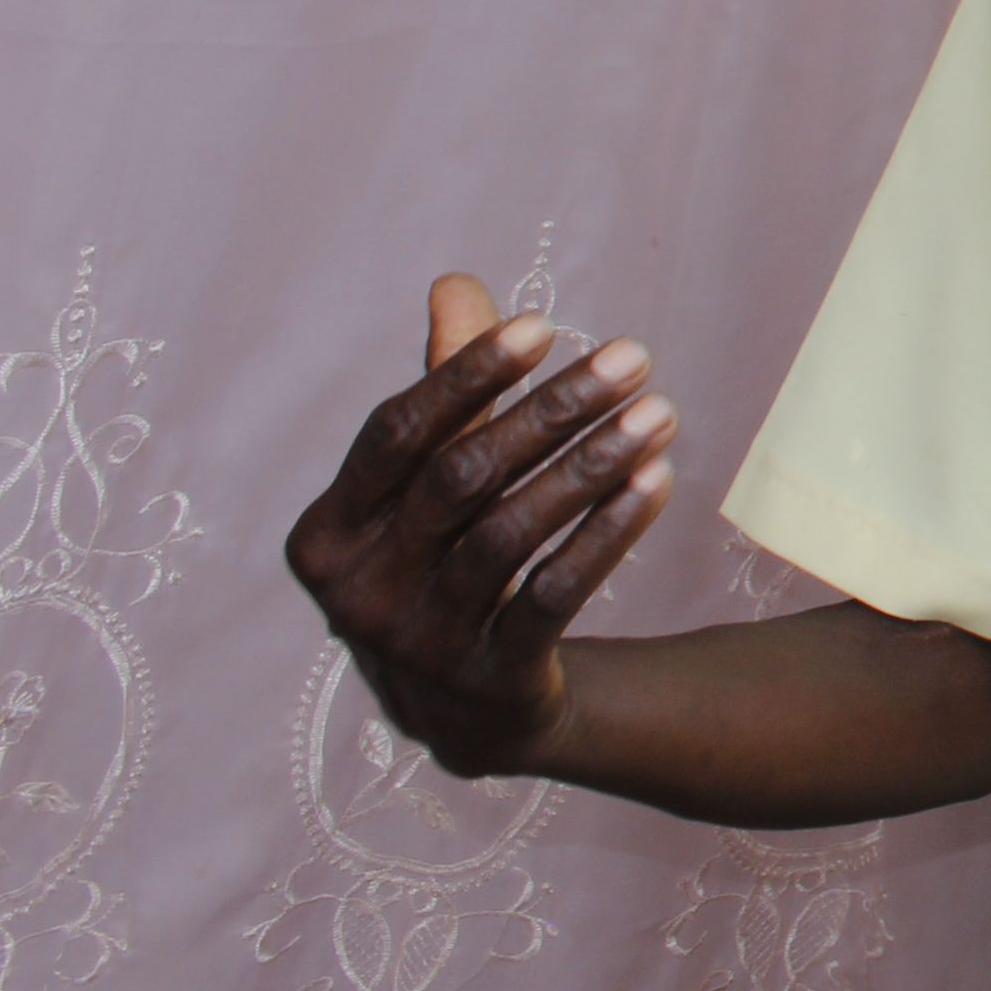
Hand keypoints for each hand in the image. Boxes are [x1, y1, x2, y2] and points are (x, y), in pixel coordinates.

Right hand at [280, 274, 681, 778]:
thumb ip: (445, 390)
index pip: (395, 434)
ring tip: (662, 411)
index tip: (544, 324)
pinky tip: (660, 480)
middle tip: (634, 357)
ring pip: (511, 533)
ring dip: (593, 464)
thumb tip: (456, 284)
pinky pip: (554, 594)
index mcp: (328, 534)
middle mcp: (358, 593)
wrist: (469, 707)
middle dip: (553, 409)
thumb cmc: (445, 559)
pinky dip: (609, 532)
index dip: (466, 375)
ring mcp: (419, 645)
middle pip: (461, 477)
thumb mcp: (431, 482)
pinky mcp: (488, 681)